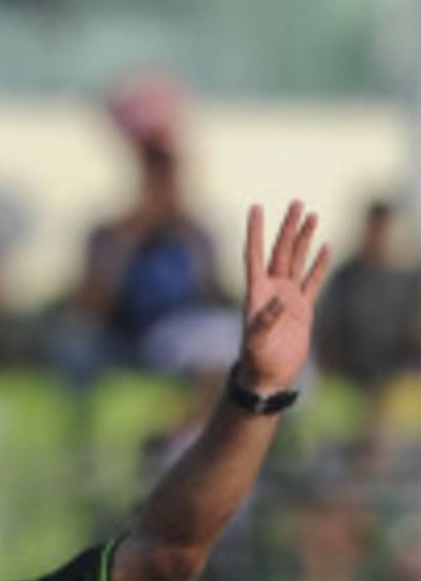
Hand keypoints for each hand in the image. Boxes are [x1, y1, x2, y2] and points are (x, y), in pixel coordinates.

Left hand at [239, 201, 330, 394]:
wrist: (270, 378)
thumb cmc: (257, 361)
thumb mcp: (257, 342)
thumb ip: (265, 321)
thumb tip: (279, 300)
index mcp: (256, 293)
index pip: (254, 255)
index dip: (255, 232)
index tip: (256, 207)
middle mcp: (271, 290)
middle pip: (280, 252)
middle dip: (288, 228)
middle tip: (297, 203)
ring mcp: (288, 298)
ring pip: (296, 261)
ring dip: (303, 239)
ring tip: (312, 214)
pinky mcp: (303, 309)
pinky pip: (313, 281)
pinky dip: (319, 265)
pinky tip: (326, 247)